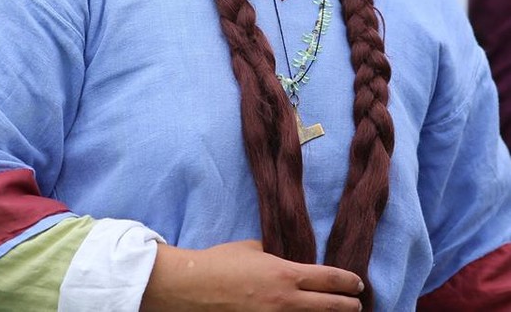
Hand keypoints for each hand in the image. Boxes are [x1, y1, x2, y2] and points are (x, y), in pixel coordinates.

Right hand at [141, 239, 363, 310]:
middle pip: (328, 306)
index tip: (357, 283)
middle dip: (347, 305)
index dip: (347, 281)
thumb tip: (285, 256)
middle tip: (358, 304)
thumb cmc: (222, 262)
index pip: (327, 278)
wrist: (195, 287)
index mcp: (285, 273)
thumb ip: (275, 253)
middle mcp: (286, 300)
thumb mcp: (253, 248)